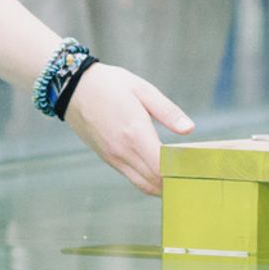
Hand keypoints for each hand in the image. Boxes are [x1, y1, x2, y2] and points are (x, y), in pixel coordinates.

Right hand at [61, 64, 193, 195]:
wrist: (72, 87)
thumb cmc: (109, 84)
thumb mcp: (142, 90)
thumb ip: (167, 111)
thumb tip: (189, 129)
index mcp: (135, 133)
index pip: (162, 168)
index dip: (180, 173)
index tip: (196, 169)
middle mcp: (123, 151)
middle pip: (154, 183)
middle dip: (174, 184)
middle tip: (192, 177)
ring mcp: (113, 157)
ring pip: (143, 184)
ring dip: (161, 185)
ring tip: (178, 177)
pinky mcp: (107, 157)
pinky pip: (131, 177)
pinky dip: (147, 179)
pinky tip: (158, 170)